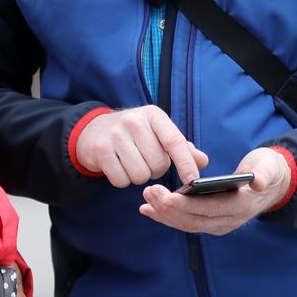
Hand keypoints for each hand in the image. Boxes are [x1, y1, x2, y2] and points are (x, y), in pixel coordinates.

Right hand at [75, 106, 207, 187]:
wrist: (93, 130)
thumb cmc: (134, 135)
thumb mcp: (157, 133)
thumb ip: (181, 147)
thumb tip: (202, 161)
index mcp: (154, 115)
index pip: (175, 142)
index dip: (186, 164)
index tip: (193, 181)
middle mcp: (134, 122)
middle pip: (158, 165)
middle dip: (155, 170)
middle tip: (145, 160)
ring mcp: (115, 135)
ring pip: (140, 175)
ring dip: (138, 177)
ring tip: (132, 163)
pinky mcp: (100, 150)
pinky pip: (121, 180)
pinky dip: (122, 180)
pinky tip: (118, 167)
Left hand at [137, 146, 292, 235]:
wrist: (272, 186)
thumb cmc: (266, 171)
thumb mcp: (268, 168)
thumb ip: (264, 174)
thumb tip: (259, 182)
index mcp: (241, 207)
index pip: (209, 209)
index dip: (186, 205)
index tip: (165, 197)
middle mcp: (229, 221)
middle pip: (193, 220)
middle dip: (168, 209)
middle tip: (149, 193)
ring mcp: (219, 225)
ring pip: (187, 224)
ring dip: (164, 214)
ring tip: (145, 201)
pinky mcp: (210, 223)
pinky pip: (186, 223)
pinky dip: (167, 217)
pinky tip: (149, 210)